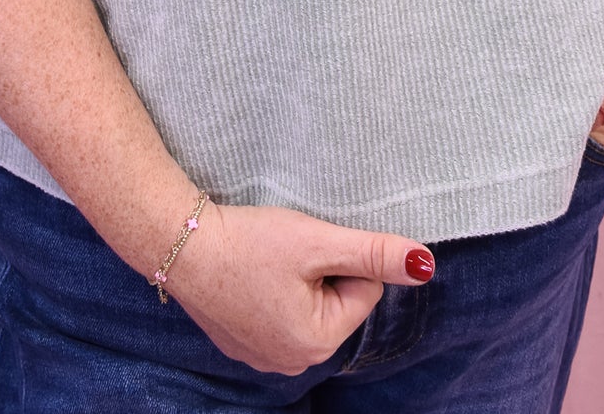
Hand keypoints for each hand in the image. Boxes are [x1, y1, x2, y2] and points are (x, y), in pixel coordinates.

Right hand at [164, 199, 435, 376]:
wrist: (178, 243)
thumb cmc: (249, 242)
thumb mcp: (318, 241)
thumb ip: (374, 252)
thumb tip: (425, 264)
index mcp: (317, 342)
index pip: (365, 289)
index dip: (341, 256)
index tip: (306, 245)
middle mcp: (293, 361)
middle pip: (337, 301)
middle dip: (321, 269)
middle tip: (286, 249)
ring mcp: (263, 356)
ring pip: (308, 305)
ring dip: (297, 278)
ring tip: (265, 258)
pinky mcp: (241, 342)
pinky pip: (277, 312)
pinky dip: (270, 289)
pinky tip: (249, 272)